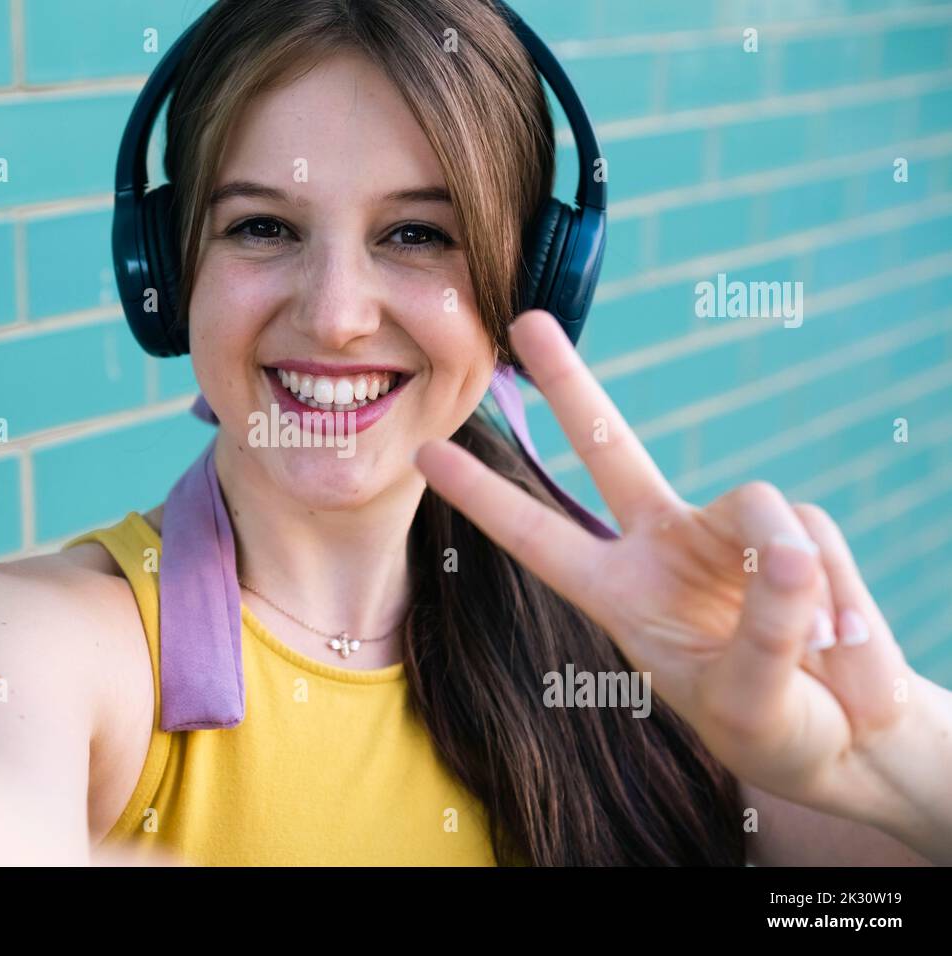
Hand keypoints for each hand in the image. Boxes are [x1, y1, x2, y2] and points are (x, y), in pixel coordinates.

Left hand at [413, 309, 918, 830]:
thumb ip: (764, 635)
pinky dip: (842, 601)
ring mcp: (728, 535)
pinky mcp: (795, 531)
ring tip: (823, 661)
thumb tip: (790, 552)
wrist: (850, 733)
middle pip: (611, 449)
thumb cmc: (778, 728)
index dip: (485, 498)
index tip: (425, 453)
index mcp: (620, 594)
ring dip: (798, 591)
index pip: (539, 537)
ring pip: (761, 513)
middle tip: (528, 322)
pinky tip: (845, 647)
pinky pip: (816, 542)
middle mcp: (663, 548)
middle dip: (572, 384)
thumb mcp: (751, 705)